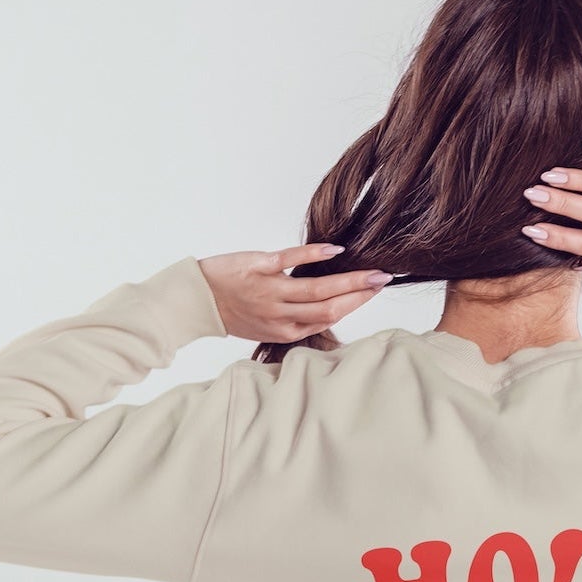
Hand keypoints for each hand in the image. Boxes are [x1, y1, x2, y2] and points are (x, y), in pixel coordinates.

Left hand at [197, 244, 392, 342]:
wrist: (197, 299)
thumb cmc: (235, 311)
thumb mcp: (268, 327)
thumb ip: (297, 320)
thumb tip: (330, 308)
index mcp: (285, 331)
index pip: (328, 319)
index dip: (355, 306)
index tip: (375, 291)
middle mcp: (280, 314)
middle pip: (329, 307)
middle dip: (360, 294)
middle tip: (383, 279)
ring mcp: (269, 291)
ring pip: (315, 289)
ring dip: (347, 280)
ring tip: (370, 271)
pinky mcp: (257, 268)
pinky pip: (288, 261)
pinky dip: (312, 256)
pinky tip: (333, 250)